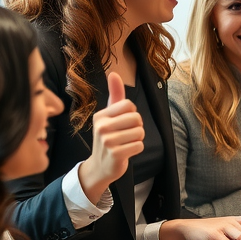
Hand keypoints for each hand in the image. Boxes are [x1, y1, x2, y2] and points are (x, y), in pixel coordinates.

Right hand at [78, 72, 143, 203]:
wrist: (100, 166)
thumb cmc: (109, 137)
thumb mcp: (110, 115)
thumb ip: (115, 95)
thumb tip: (114, 73)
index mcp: (101, 115)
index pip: (130, 105)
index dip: (132, 114)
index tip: (124, 122)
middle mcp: (101, 126)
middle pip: (137, 119)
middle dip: (137, 127)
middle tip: (126, 135)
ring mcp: (107, 141)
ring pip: (140, 132)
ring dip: (137, 139)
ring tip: (126, 143)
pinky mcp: (115, 154)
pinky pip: (139, 145)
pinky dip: (137, 149)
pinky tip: (126, 152)